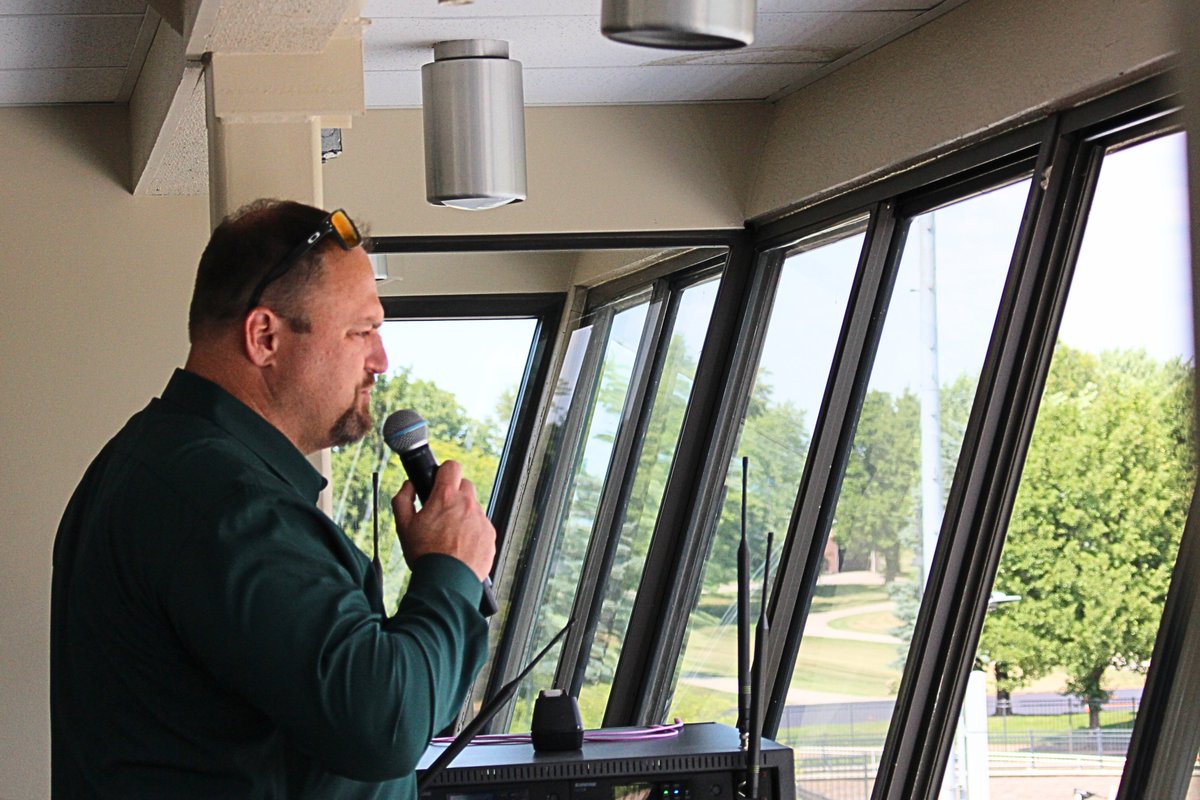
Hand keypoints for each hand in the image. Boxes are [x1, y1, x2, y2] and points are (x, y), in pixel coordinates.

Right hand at [391, 460, 495, 580]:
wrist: (446, 582)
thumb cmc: (425, 555)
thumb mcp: (403, 526)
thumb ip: (403, 500)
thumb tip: (408, 486)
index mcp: (446, 497)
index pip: (452, 466)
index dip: (444, 472)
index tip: (440, 481)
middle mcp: (468, 504)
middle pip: (465, 486)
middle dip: (454, 494)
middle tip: (442, 512)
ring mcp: (481, 520)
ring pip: (474, 508)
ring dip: (464, 515)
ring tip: (450, 535)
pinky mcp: (490, 535)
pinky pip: (482, 526)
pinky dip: (473, 532)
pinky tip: (461, 546)